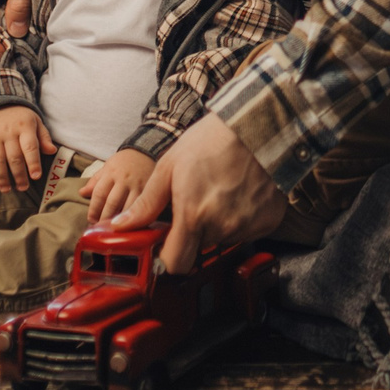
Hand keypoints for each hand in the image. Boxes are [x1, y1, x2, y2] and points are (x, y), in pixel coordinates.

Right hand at [0, 105, 55, 194]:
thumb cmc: (20, 117)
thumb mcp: (35, 122)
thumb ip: (43, 137)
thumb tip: (52, 151)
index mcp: (25, 126)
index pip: (30, 147)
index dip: (33, 163)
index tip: (36, 176)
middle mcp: (8, 131)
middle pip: (14, 157)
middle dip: (19, 175)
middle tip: (23, 187)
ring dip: (2, 177)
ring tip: (7, 189)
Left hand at [80, 148, 158, 224]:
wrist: (145, 152)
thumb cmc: (123, 162)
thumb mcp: (107, 167)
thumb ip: (95, 181)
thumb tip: (81, 193)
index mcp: (111, 173)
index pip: (99, 193)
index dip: (93, 209)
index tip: (91, 219)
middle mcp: (124, 179)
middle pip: (112, 203)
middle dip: (104, 218)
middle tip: (100, 227)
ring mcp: (137, 185)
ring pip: (127, 207)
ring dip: (119, 221)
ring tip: (113, 229)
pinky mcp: (149, 190)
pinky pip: (140, 206)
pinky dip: (134, 217)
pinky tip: (129, 223)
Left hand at [112, 114, 285, 268]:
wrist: (258, 125)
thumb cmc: (212, 140)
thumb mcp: (170, 166)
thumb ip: (147, 202)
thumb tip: (122, 225)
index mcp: (193, 216)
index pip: (175, 264)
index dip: (167, 257)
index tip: (165, 244)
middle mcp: (222, 227)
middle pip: (199, 247)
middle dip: (193, 231)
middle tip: (196, 201)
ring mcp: (248, 226)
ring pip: (222, 238)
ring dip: (217, 223)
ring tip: (219, 191)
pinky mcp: (267, 221)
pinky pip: (246, 230)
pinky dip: (241, 217)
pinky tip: (239, 193)